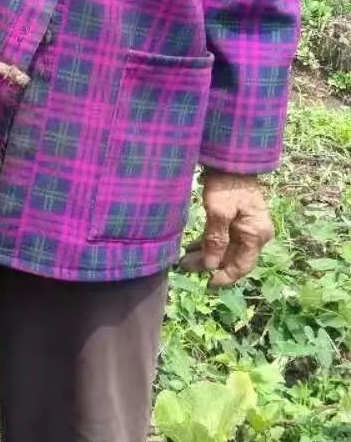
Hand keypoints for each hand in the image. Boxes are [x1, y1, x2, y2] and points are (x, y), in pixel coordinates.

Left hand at [179, 170, 273, 287]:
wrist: (231, 158)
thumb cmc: (226, 184)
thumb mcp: (219, 211)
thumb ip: (216, 240)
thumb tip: (212, 266)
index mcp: (256, 234)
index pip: (242, 266)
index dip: (225, 277)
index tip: (207, 284)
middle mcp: (256, 233)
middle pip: (232, 258)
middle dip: (210, 264)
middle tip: (185, 266)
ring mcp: (247, 226)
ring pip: (226, 248)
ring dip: (208, 254)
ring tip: (184, 259)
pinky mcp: (237, 218)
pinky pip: (224, 237)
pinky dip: (209, 243)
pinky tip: (192, 247)